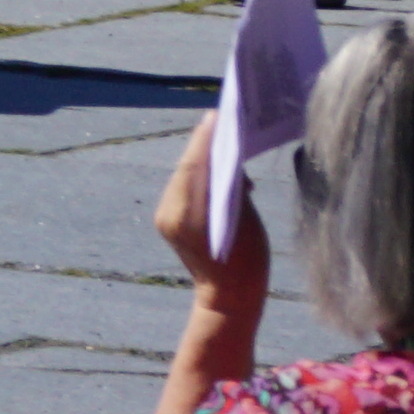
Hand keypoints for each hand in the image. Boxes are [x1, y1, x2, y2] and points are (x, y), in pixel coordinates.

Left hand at [145, 116, 272, 301]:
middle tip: (223, 120)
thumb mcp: (246, 220)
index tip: (217, 115)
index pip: (194, 164)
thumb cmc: (246, 261)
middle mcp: (169, 212)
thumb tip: (229, 158)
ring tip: (224, 139)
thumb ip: (234, 189)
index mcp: (187, 213)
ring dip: (202, 159)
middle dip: (204, 145)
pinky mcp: (169, 221)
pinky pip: (184, 189)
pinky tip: (219, 169)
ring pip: (184, 177)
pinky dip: (200, 177)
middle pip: (187, 168)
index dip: (205, 138)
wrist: (228, 297)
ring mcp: (166, 217)